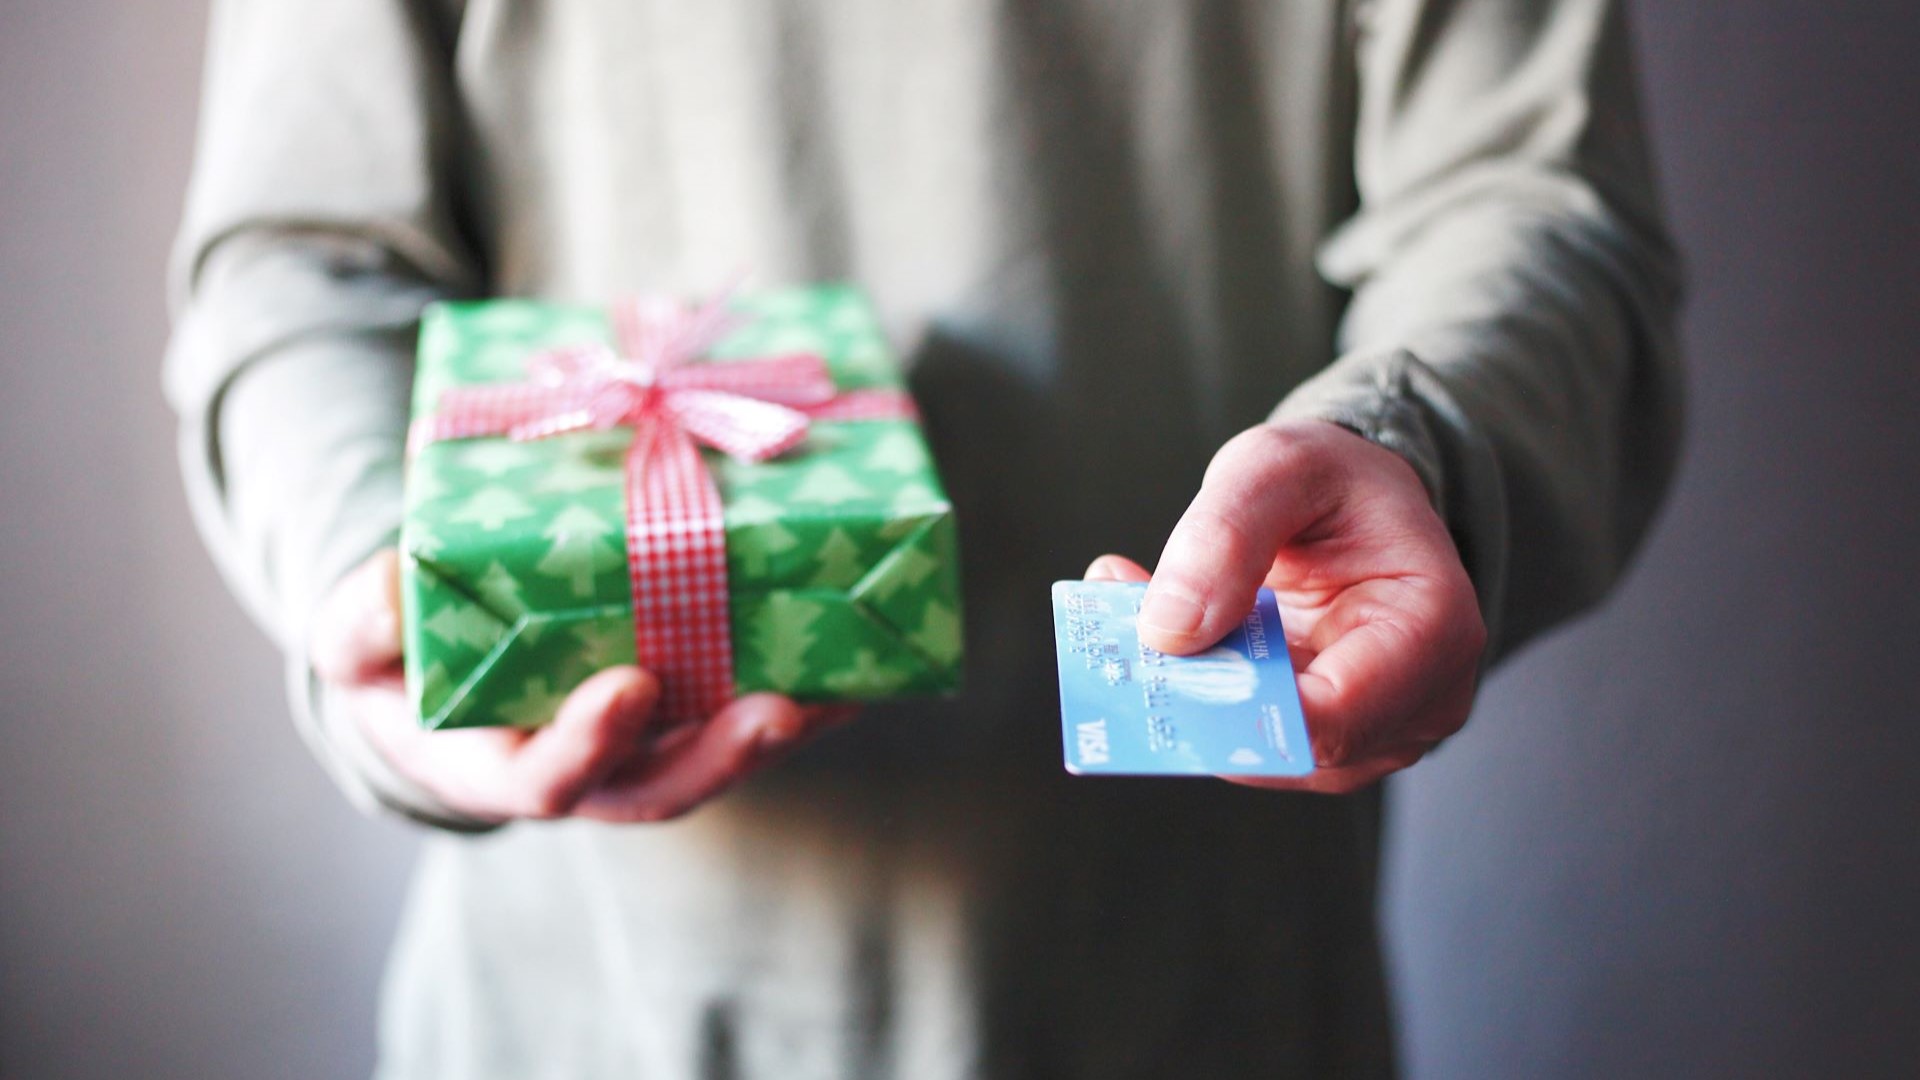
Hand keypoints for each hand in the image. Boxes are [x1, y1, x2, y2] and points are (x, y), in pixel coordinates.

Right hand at [310, 549, 850, 822]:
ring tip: (843, 689)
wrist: (436, 670)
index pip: (550, 775)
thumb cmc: (391, 662)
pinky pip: (747, 708)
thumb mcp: (353, 643)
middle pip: (664, 782)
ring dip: (785, 727)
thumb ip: (359, 625)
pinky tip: (858, 662)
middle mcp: (588, 769)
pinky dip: (804, 690)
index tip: (629, 687)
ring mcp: (643, 743)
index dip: (590, 742)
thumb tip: (384, 589)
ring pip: (721, 752)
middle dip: (724, 754)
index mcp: (501, 762)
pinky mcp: (683, 708)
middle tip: (779, 711)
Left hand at [1087, 420, 1484, 793]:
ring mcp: (1377, 731)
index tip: (1160, 658)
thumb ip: (1224, 535)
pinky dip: (1197, 692)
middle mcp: (1419, 700)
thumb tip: (1168, 631)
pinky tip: (1154, 632)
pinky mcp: (1328, 737)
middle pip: (1292, 747)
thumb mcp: (1279, 465)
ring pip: (1260, 752)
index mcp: (1432, 630)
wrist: (1355, 502)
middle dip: (1199, 700)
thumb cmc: (1336, 480)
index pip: (1335, 717)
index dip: (1239, 706)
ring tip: (1126, 616)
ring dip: (1187, 695)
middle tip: (1119, 642)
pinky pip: (1249, 736)